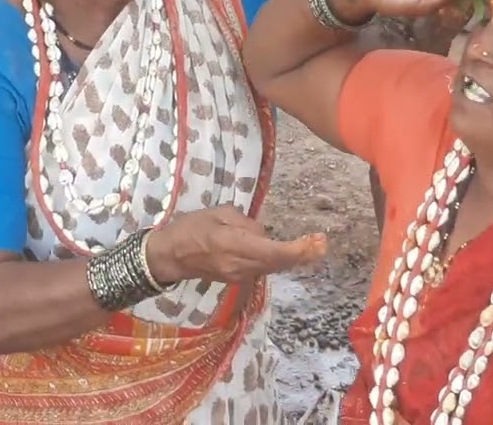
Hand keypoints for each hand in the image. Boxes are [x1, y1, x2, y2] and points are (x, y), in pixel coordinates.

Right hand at [146, 205, 327, 283]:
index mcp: (235, 246)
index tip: (316, 242)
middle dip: (303, 254)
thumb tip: (263, 233)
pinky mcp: (236, 278)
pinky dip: (278, 261)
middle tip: (323, 243)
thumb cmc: (191, 228)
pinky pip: (263, 269)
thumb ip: (246, 224)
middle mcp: (241, 266)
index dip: (298, 250)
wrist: (170, 255)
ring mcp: (239, 276)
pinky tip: (288, 252)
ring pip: (273, 267)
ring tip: (313, 246)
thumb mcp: (219, 214)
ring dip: (292, 258)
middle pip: (279, 263)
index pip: (274, 252)